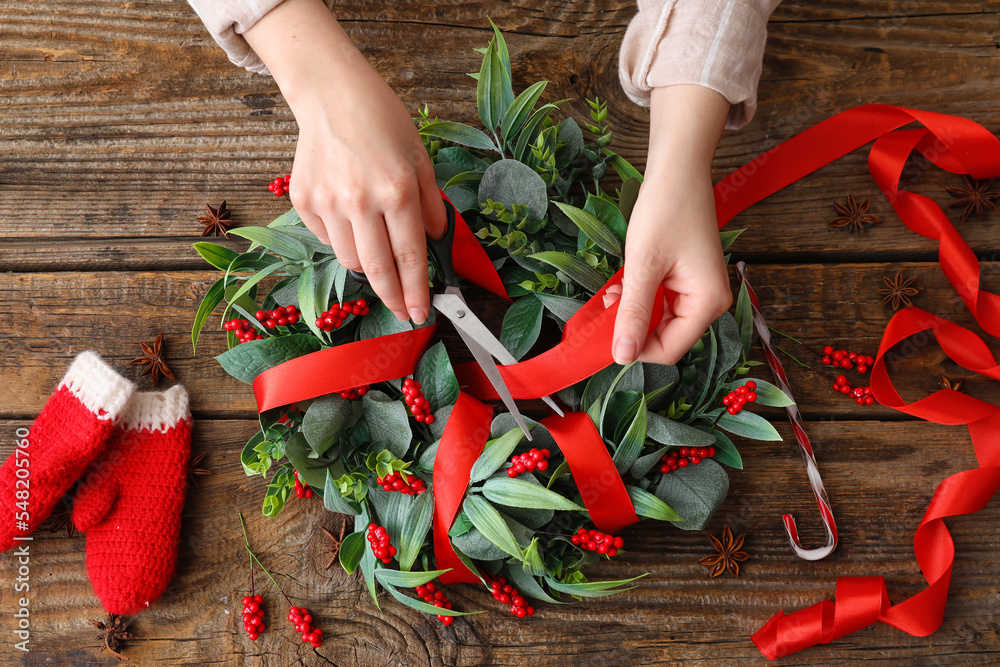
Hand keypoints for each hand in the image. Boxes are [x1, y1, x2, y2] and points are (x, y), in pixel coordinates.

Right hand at [245, 0, 445, 322]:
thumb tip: (435, 241)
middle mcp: (361, 201)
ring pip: (349, 260)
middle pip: (377, 270)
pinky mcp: (304, 201)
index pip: (409, 257)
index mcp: (397, 191)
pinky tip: (350, 215)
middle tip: (403, 311)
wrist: (332, 94)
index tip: (420, 314)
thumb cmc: (383, 122)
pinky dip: (343, 238)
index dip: (416, 291)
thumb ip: (432, 205)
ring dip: (368, 264)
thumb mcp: (421, 158)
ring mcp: (328, 202)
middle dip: (393, 297)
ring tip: (376, 245)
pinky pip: (327, 239)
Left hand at [607, 85, 732, 365]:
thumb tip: (622, 357)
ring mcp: (698, 292)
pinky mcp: (687, 281)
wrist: (677, 171)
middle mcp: (709, 302)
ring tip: (611, 292)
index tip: (603, 337)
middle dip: (631, 327)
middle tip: (604, 307)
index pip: (669, 350)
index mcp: (708, 303)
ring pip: (658, 322)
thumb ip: (633, 313)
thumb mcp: (642, 266)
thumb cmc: (664, 211)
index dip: (635, 349)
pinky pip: (660, 304)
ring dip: (631, 313)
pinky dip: (638, 299)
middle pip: (665, 338)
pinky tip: (621, 286)